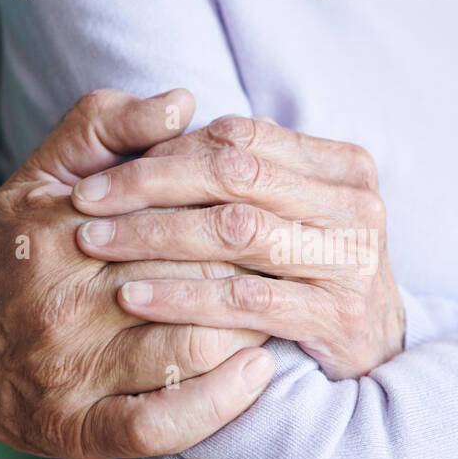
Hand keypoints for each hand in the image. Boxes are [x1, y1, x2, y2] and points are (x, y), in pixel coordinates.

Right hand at [0, 89, 272, 458]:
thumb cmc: (3, 251)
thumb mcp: (40, 173)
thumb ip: (106, 125)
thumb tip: (182, 102)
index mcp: (59, 231)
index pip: (177, 214)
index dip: (239, 212)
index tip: (276, 211)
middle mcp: (61, 302)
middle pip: (193, 279)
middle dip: (254, 271)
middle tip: (294, 265)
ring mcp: (67, 372)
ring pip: (189, 349)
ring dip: (249, 330)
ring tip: (279, 311)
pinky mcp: (74, 429)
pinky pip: (160, 426)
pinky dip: (218, 403)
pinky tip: (255, 373)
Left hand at [69, 114, 403, 378]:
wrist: (372, 347)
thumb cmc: (312, 269)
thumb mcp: (291, 207)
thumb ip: (245, 165)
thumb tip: (170, 111)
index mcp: (344, 165)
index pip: (241, 138)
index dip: (166, 150)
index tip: (103, 171)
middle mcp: (355, 205)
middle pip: (235, 177)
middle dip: (150, 185)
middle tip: (85, 202)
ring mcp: (349, 261)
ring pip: (237, 232)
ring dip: (156, 236)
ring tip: (96, 244)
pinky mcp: (332, 316)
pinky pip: (243, 299)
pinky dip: (182, 295)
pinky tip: (133, 298)